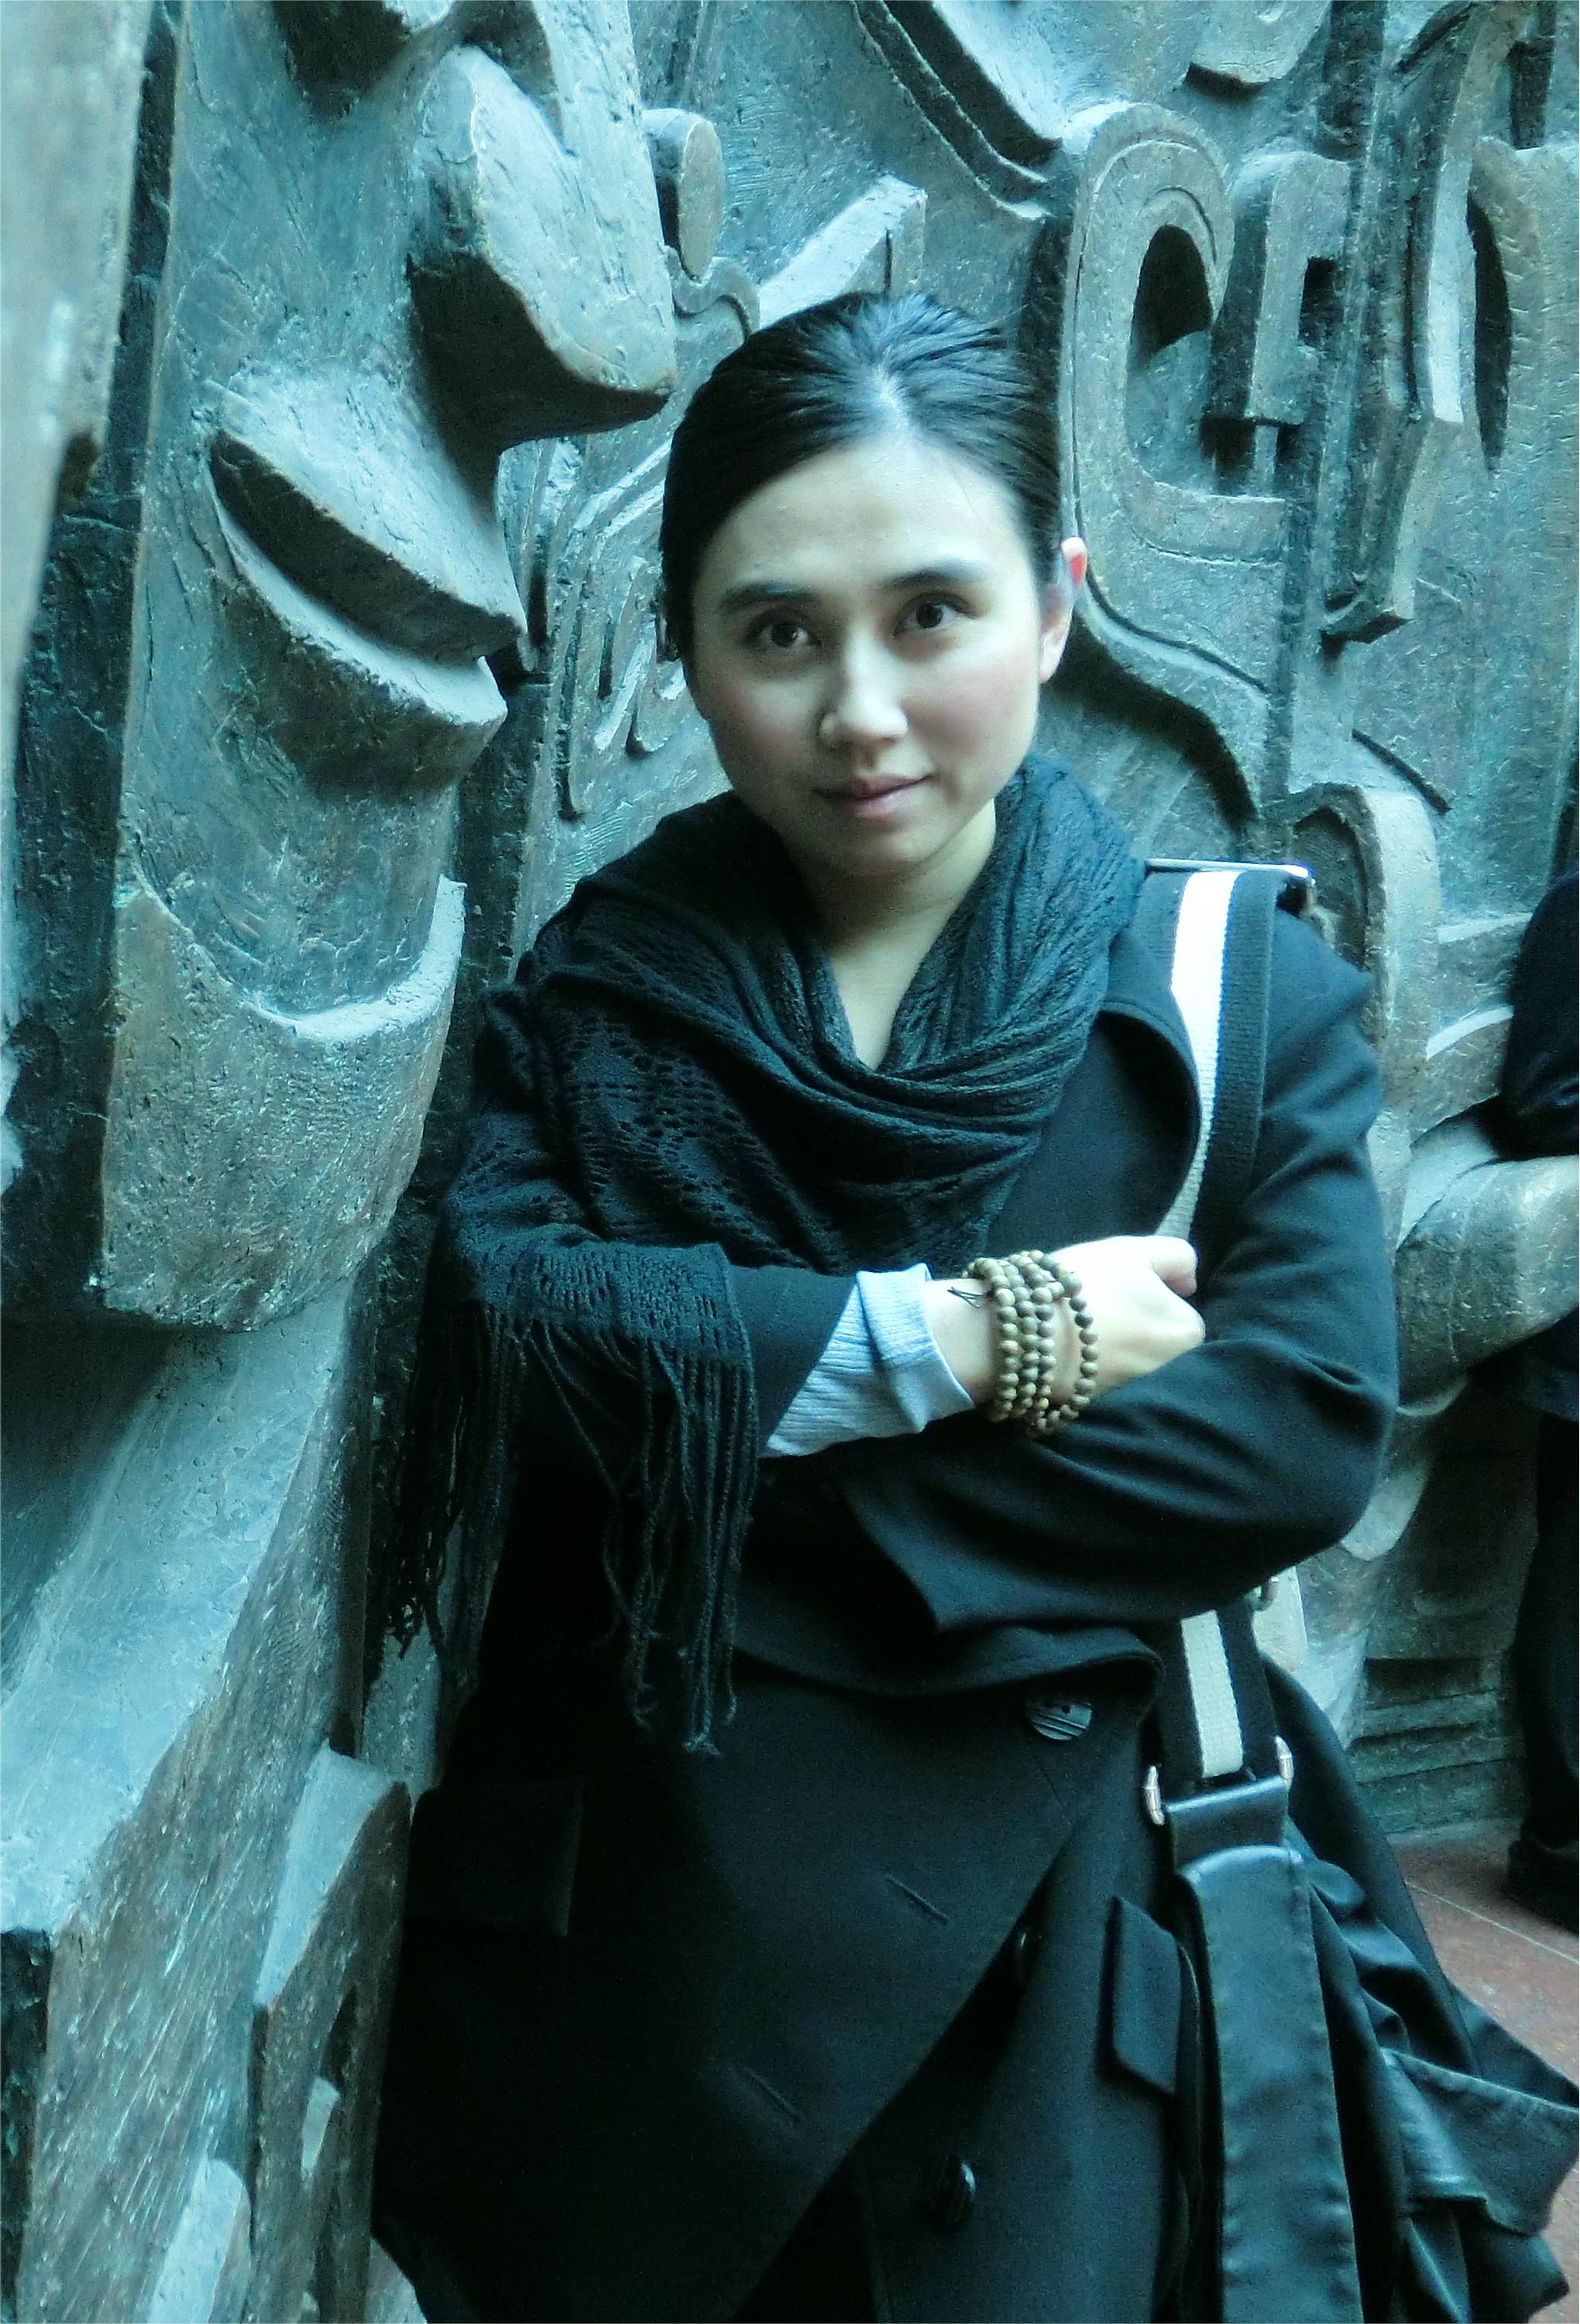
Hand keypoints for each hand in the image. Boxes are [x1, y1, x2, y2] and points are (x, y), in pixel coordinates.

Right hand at [1047, 1236, 1202, 1397]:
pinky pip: (1105, 1379)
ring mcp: (1137, 1392)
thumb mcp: (1136, 1250)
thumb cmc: (1088, 1284)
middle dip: (1136, 1326)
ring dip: (1114, 1345)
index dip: (1150, 1295)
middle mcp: (1173, 1370)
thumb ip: (1177, 1256)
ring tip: (1080, 1327)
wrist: (1028, 1333)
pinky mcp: (1104, 1406)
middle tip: (1099, 1307)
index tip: (1119, 1288)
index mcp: (1188, 1333)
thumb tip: (1188, 1284)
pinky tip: (1070, 1350)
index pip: (1179, 1312)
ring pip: (1131, 1359)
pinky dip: (1093, 1366)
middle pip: (1157, 1339)